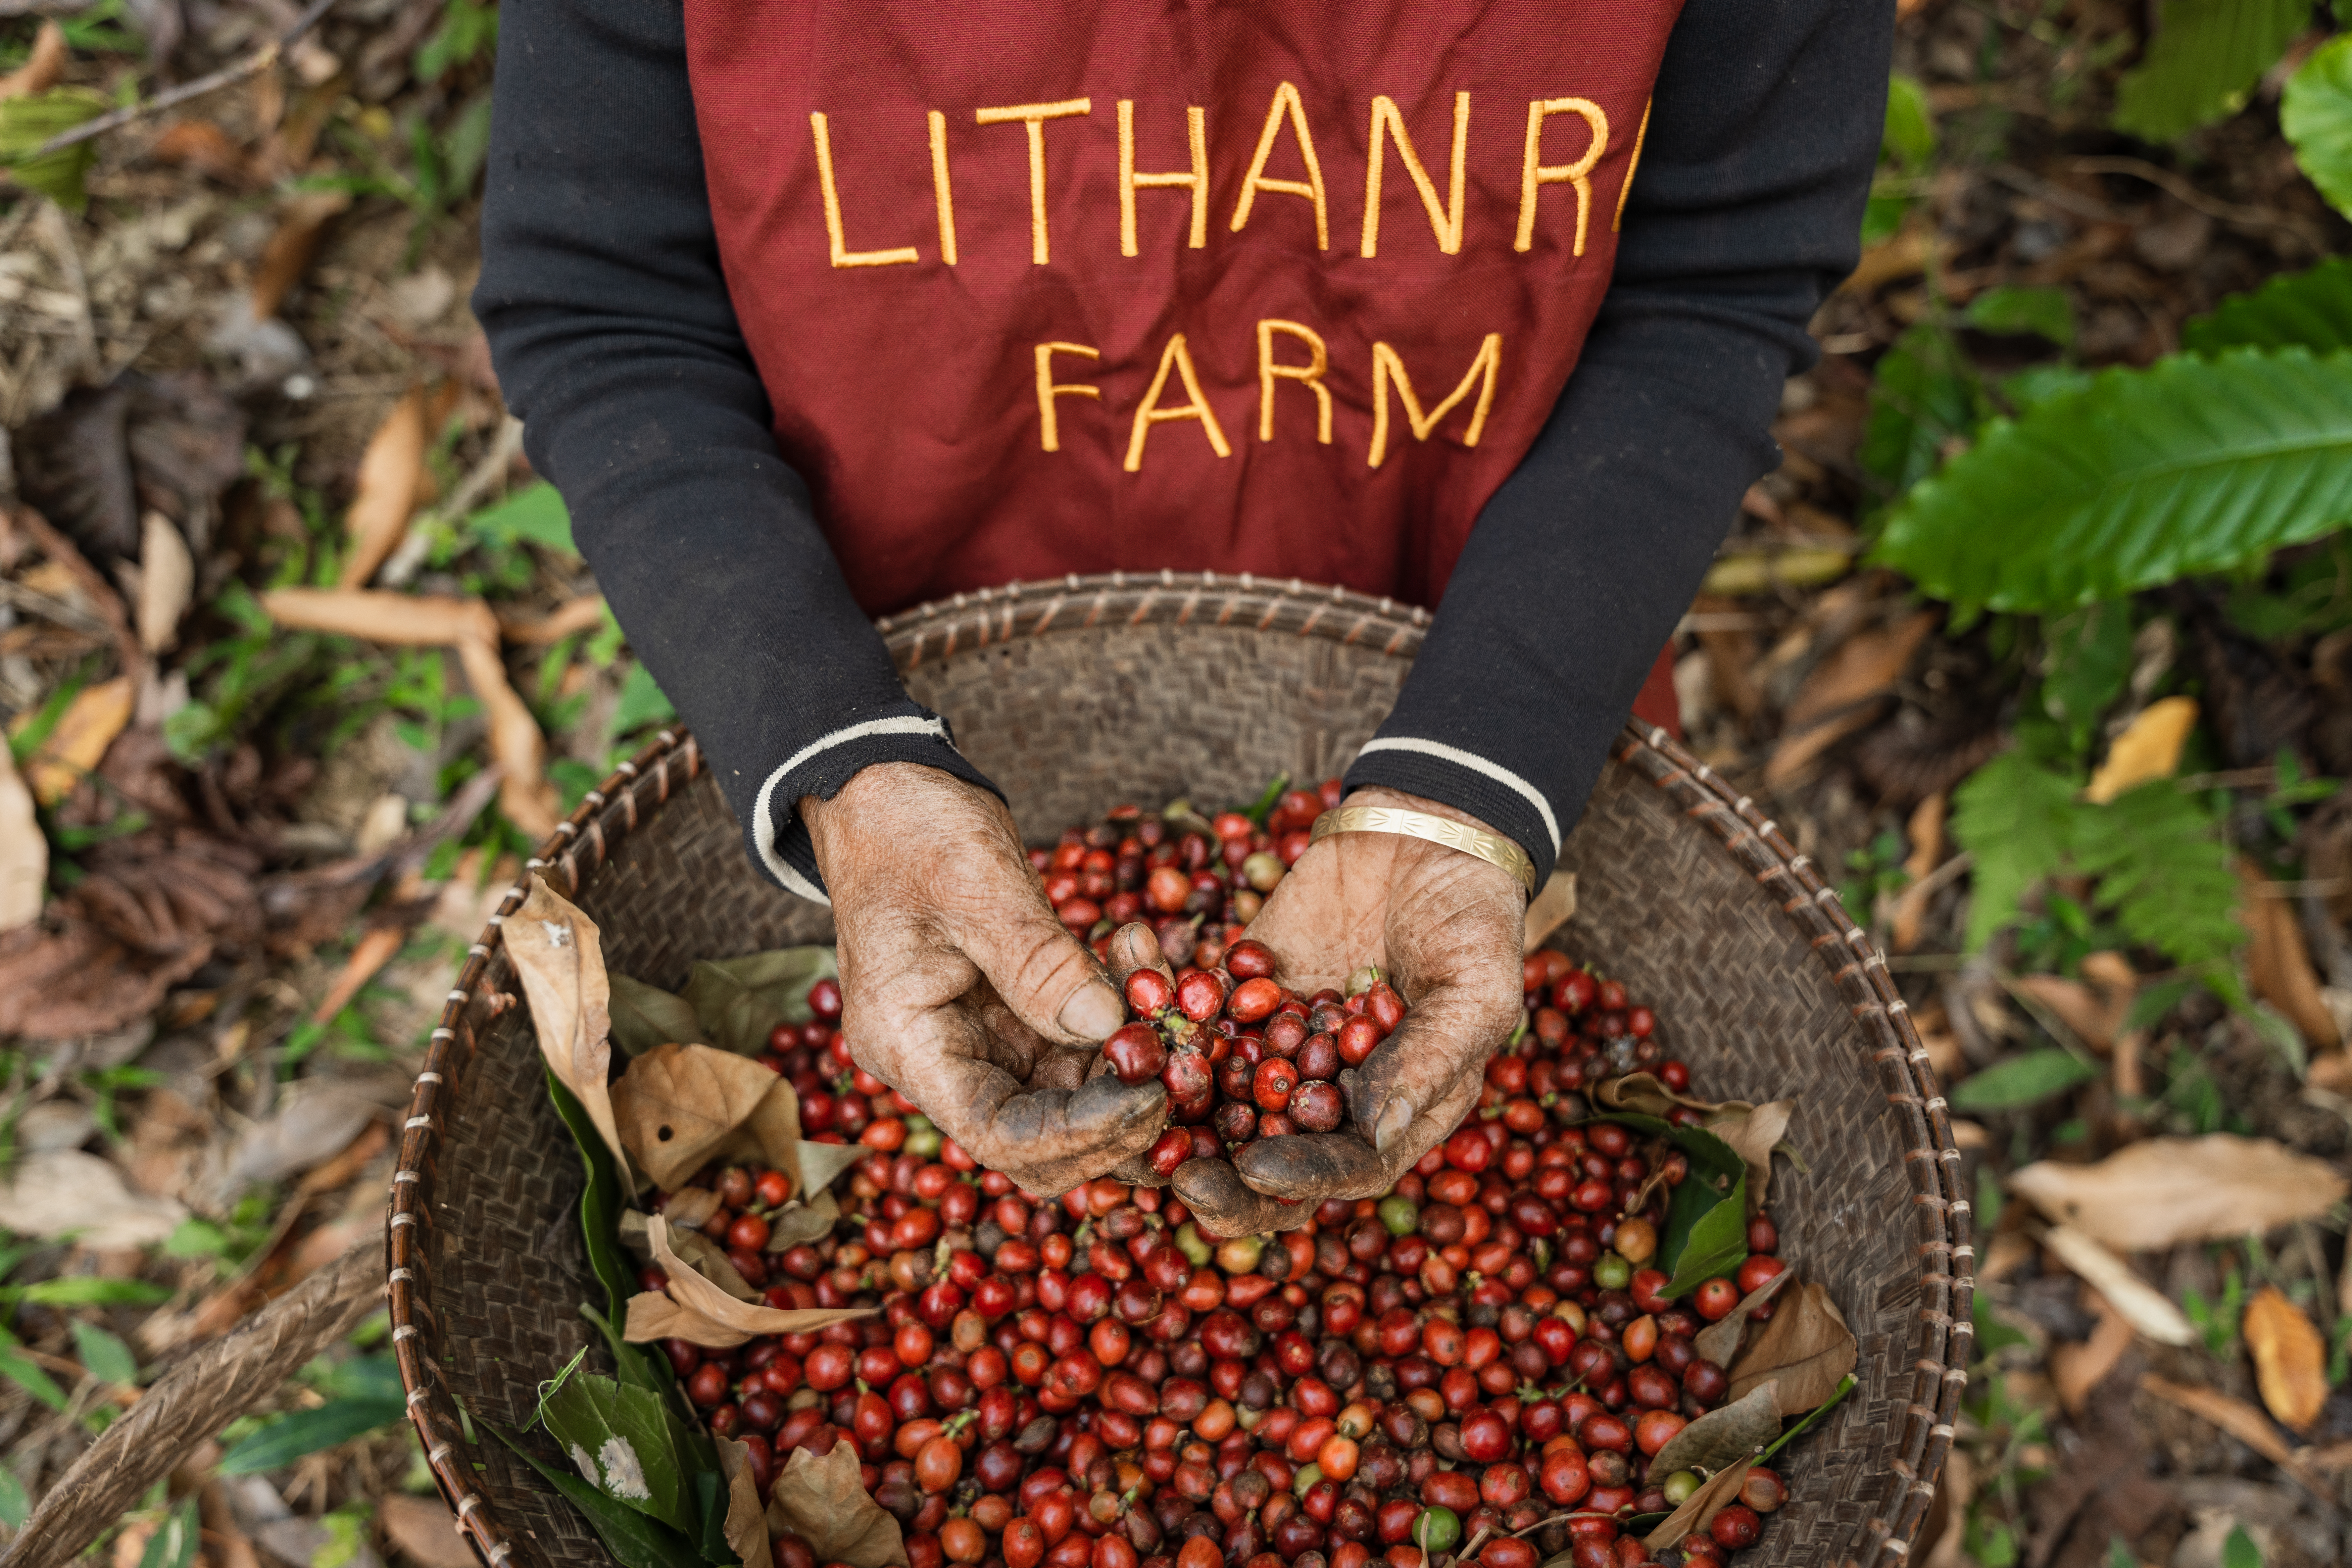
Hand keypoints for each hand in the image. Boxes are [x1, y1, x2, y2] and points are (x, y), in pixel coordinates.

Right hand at [803, 763, 1166, 1195]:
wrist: (881, 789)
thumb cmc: (908, 827)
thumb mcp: (976, 883)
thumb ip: (1041, 964)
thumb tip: (1110, 1030)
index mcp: (907, 1043)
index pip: (999, 1134)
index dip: (1080, 1134)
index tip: (1153, 1099)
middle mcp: (939, 1060)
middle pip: (1040, 1136)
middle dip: (1119, 1113)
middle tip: (1186, 1064)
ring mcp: (976, 1041)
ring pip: (1069, 1094)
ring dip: (1130, 1057)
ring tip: (1166, 985)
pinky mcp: (1009, 1015)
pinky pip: (1074, 1043)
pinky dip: (1117, 1015)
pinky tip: (1143, 959)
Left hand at [1169, 788, 1524, 1234]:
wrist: (1425, 832)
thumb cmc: (1472, 918)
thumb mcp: (1474, 990)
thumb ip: (1429, 1061)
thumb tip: (1375, 1132)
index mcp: (1394, 1112)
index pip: (1344, 1169)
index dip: (1301, 1180)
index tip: (1254, 1170)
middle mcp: (1327, 1095)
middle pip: (1265, 1159)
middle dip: (1216, 1175)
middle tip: (1171, 1174)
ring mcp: (1274, 1047)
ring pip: (1211, 1095)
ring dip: (1166, 1097)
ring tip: (1128, 1088)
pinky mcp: (1234, 995)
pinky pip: (1187, 1010)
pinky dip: (1153, 996)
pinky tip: (1129, 960)